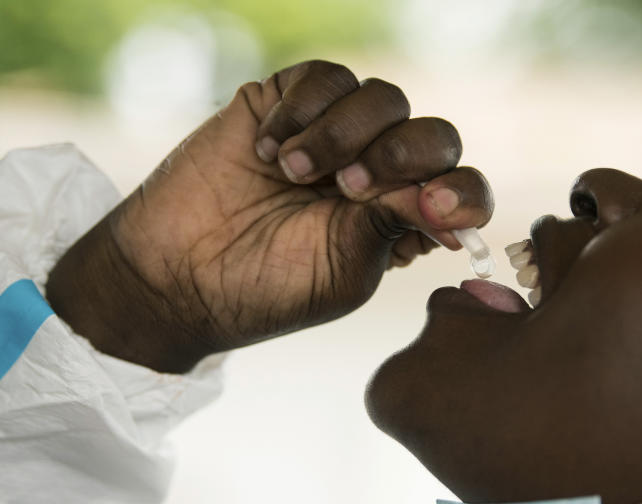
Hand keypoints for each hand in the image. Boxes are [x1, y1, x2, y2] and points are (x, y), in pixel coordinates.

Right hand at [46, 61, 492, 372]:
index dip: (463, 192)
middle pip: (433, 134)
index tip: (436, 208)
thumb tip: (450, 197)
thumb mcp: (348, 270)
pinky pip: (326, 77)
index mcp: (403, 222)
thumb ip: (399, 224)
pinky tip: (268, 150)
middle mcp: (380, 174)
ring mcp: (337, 136)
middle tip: (351, 187)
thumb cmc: (267, 287)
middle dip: (403, 154)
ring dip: (344, 133)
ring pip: (385, 98)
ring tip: (295, 174)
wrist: (177, 273)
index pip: (463, 190)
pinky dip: (303, 109)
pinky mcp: (289, 104)